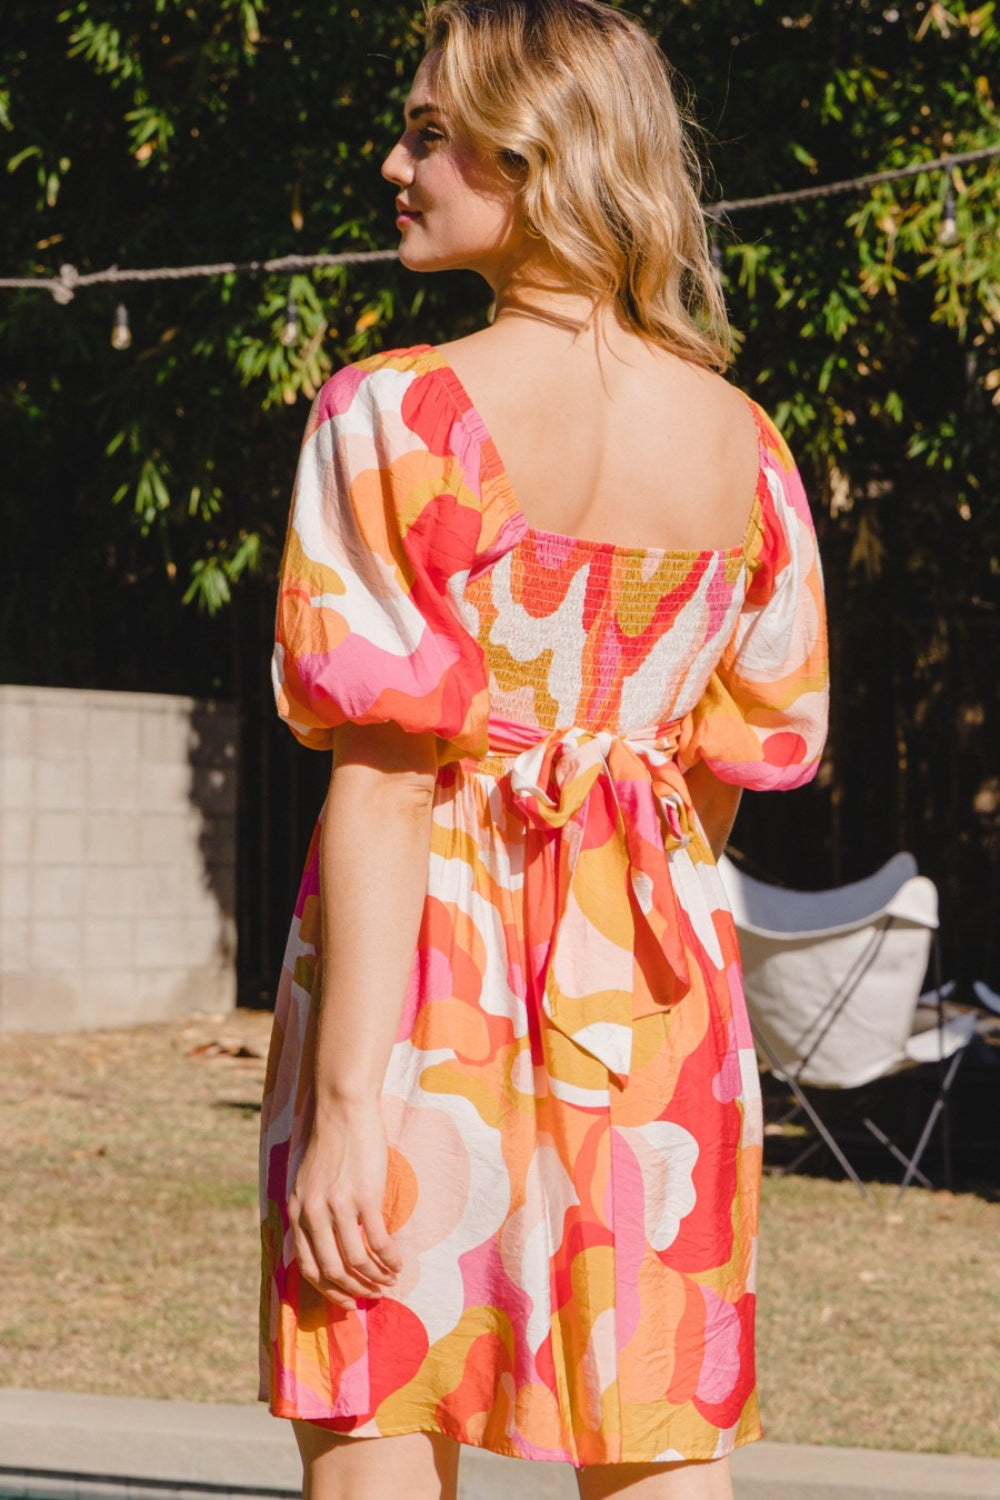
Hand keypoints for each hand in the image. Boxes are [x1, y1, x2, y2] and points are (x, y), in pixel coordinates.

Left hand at [288, 1096, 402, 1308]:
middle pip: (332, 1270)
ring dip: (375, 1278)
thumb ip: (311, 1209)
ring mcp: (339, 1206)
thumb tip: (325, 1240)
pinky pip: (378, 1241)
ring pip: (356, 1261)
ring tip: (389, 1280)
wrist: (343, 1108)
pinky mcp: (365, 1197)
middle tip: (372, 1295)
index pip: (307, 1266)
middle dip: (354, 1290)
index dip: (328, 1289)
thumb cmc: (331, 1141)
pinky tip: (398, 1263)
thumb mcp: (307, 1180)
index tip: (346, 1300)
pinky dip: (389, 1259)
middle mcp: (314, 1213)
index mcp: (297, 1211)